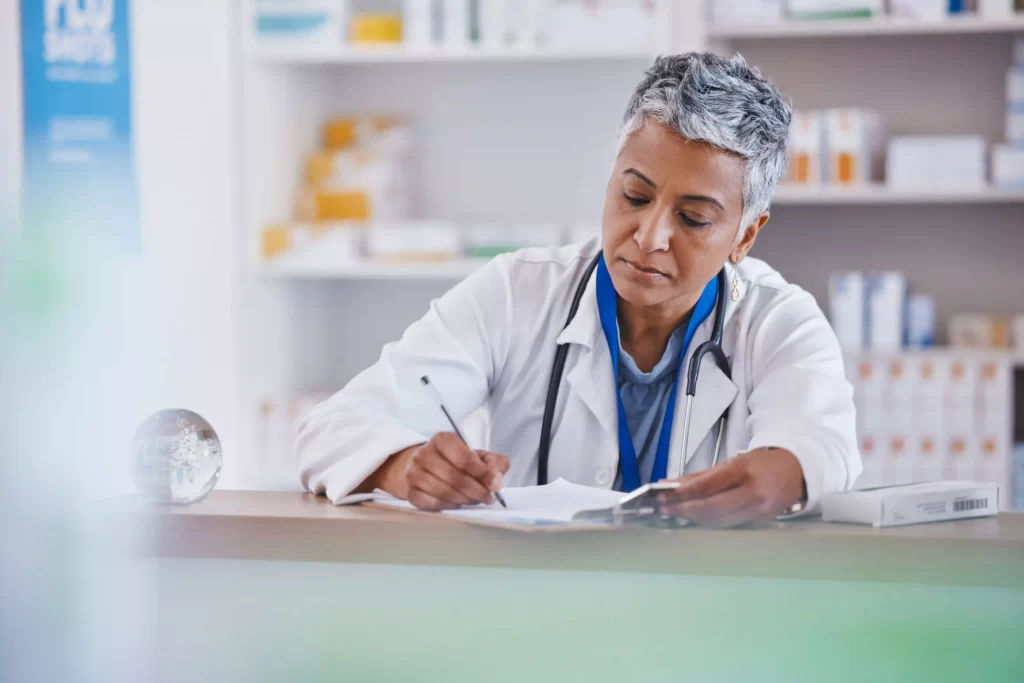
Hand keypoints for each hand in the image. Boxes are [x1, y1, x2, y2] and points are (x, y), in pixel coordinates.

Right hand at [370, 432, 509, 510]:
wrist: (426, 466)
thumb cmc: (456, 461)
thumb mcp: (478, 456)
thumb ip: (494, 464)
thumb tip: (496, 481)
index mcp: (442, 439)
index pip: (464, 457)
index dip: (482, 473)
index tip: (494, 484)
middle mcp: (424, 454)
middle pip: (454, 477)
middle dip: (476, 490)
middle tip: (488, 497)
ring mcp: (414, 473)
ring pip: (444, 492)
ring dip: (464, 499)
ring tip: (474, 499)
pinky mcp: (410, 491)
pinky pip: (432, 503)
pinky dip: (449, 505)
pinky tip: (457, 502)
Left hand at [656, 448, 805, 527]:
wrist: (800, 469)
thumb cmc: (763, 462)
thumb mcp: (735, 460)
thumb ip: (705, 474)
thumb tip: (674, 484)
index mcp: (744, 470)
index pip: (708, 485)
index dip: (683, 493)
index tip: (663, 494)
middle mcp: (753, 492)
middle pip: (711, 508)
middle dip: (684, 509)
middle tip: (663, 508)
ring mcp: (759, 510)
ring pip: (719, 520)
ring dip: (693, 518)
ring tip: (674, 513)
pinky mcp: (762, 522)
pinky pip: (730, 524)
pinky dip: (710, 521)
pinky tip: (696, 518)